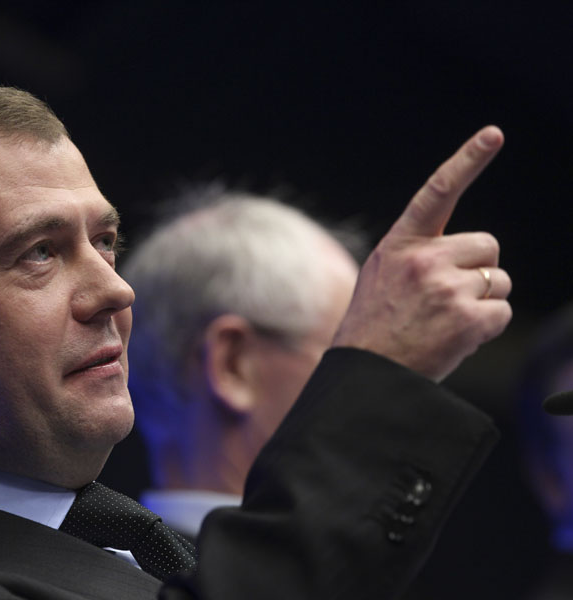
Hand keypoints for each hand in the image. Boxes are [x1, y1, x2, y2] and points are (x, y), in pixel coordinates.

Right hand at [332, 126, 511, 381]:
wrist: (365, 374)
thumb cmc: (375, 327)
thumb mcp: (382, 278)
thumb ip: (418, 256)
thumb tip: (471, 255)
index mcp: (401, 244)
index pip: (437, 192)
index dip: (467, 160)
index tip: (493, 133)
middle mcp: (424, 259)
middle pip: (487, 246)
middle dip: (479, 270)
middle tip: (446, 300)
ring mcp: (446, 287)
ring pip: (498, 281)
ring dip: (483, 303)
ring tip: (444, 323)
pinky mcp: (467, 318)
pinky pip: (501, 312)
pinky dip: (486, 328)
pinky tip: (455, 339)